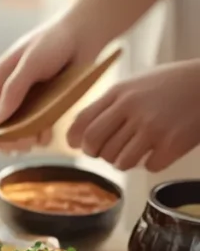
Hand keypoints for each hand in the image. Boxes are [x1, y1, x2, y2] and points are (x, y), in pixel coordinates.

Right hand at [0, 17, 100, 152]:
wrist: (87, 33)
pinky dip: (40, 135)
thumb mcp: (30, 64)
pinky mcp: (46, 104)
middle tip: (19, 145)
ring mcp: (28, 99)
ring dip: (23, 139)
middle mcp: (9, 92)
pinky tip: (46, 137)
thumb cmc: (54, 42)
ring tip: (34, 141)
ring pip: (17, 130)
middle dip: (6, 139)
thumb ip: (12, 91)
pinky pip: (38, 126)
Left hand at [67, 60, 199, 171]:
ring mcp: (152, 127)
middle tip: (105, 153)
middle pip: (95, 144)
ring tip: (135, 151)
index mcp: (120, 93)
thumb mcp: (136, 83)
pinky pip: (147, 166)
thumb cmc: (173, 84)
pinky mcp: (172, 143)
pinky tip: (158, 151)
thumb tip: (80, 132)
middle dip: (96, 153)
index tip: (79, 146)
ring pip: (118, 161)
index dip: (76, 139)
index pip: (82, 122)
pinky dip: (151, 163)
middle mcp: (132, 109)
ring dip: (124, 161)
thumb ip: (110, 104)